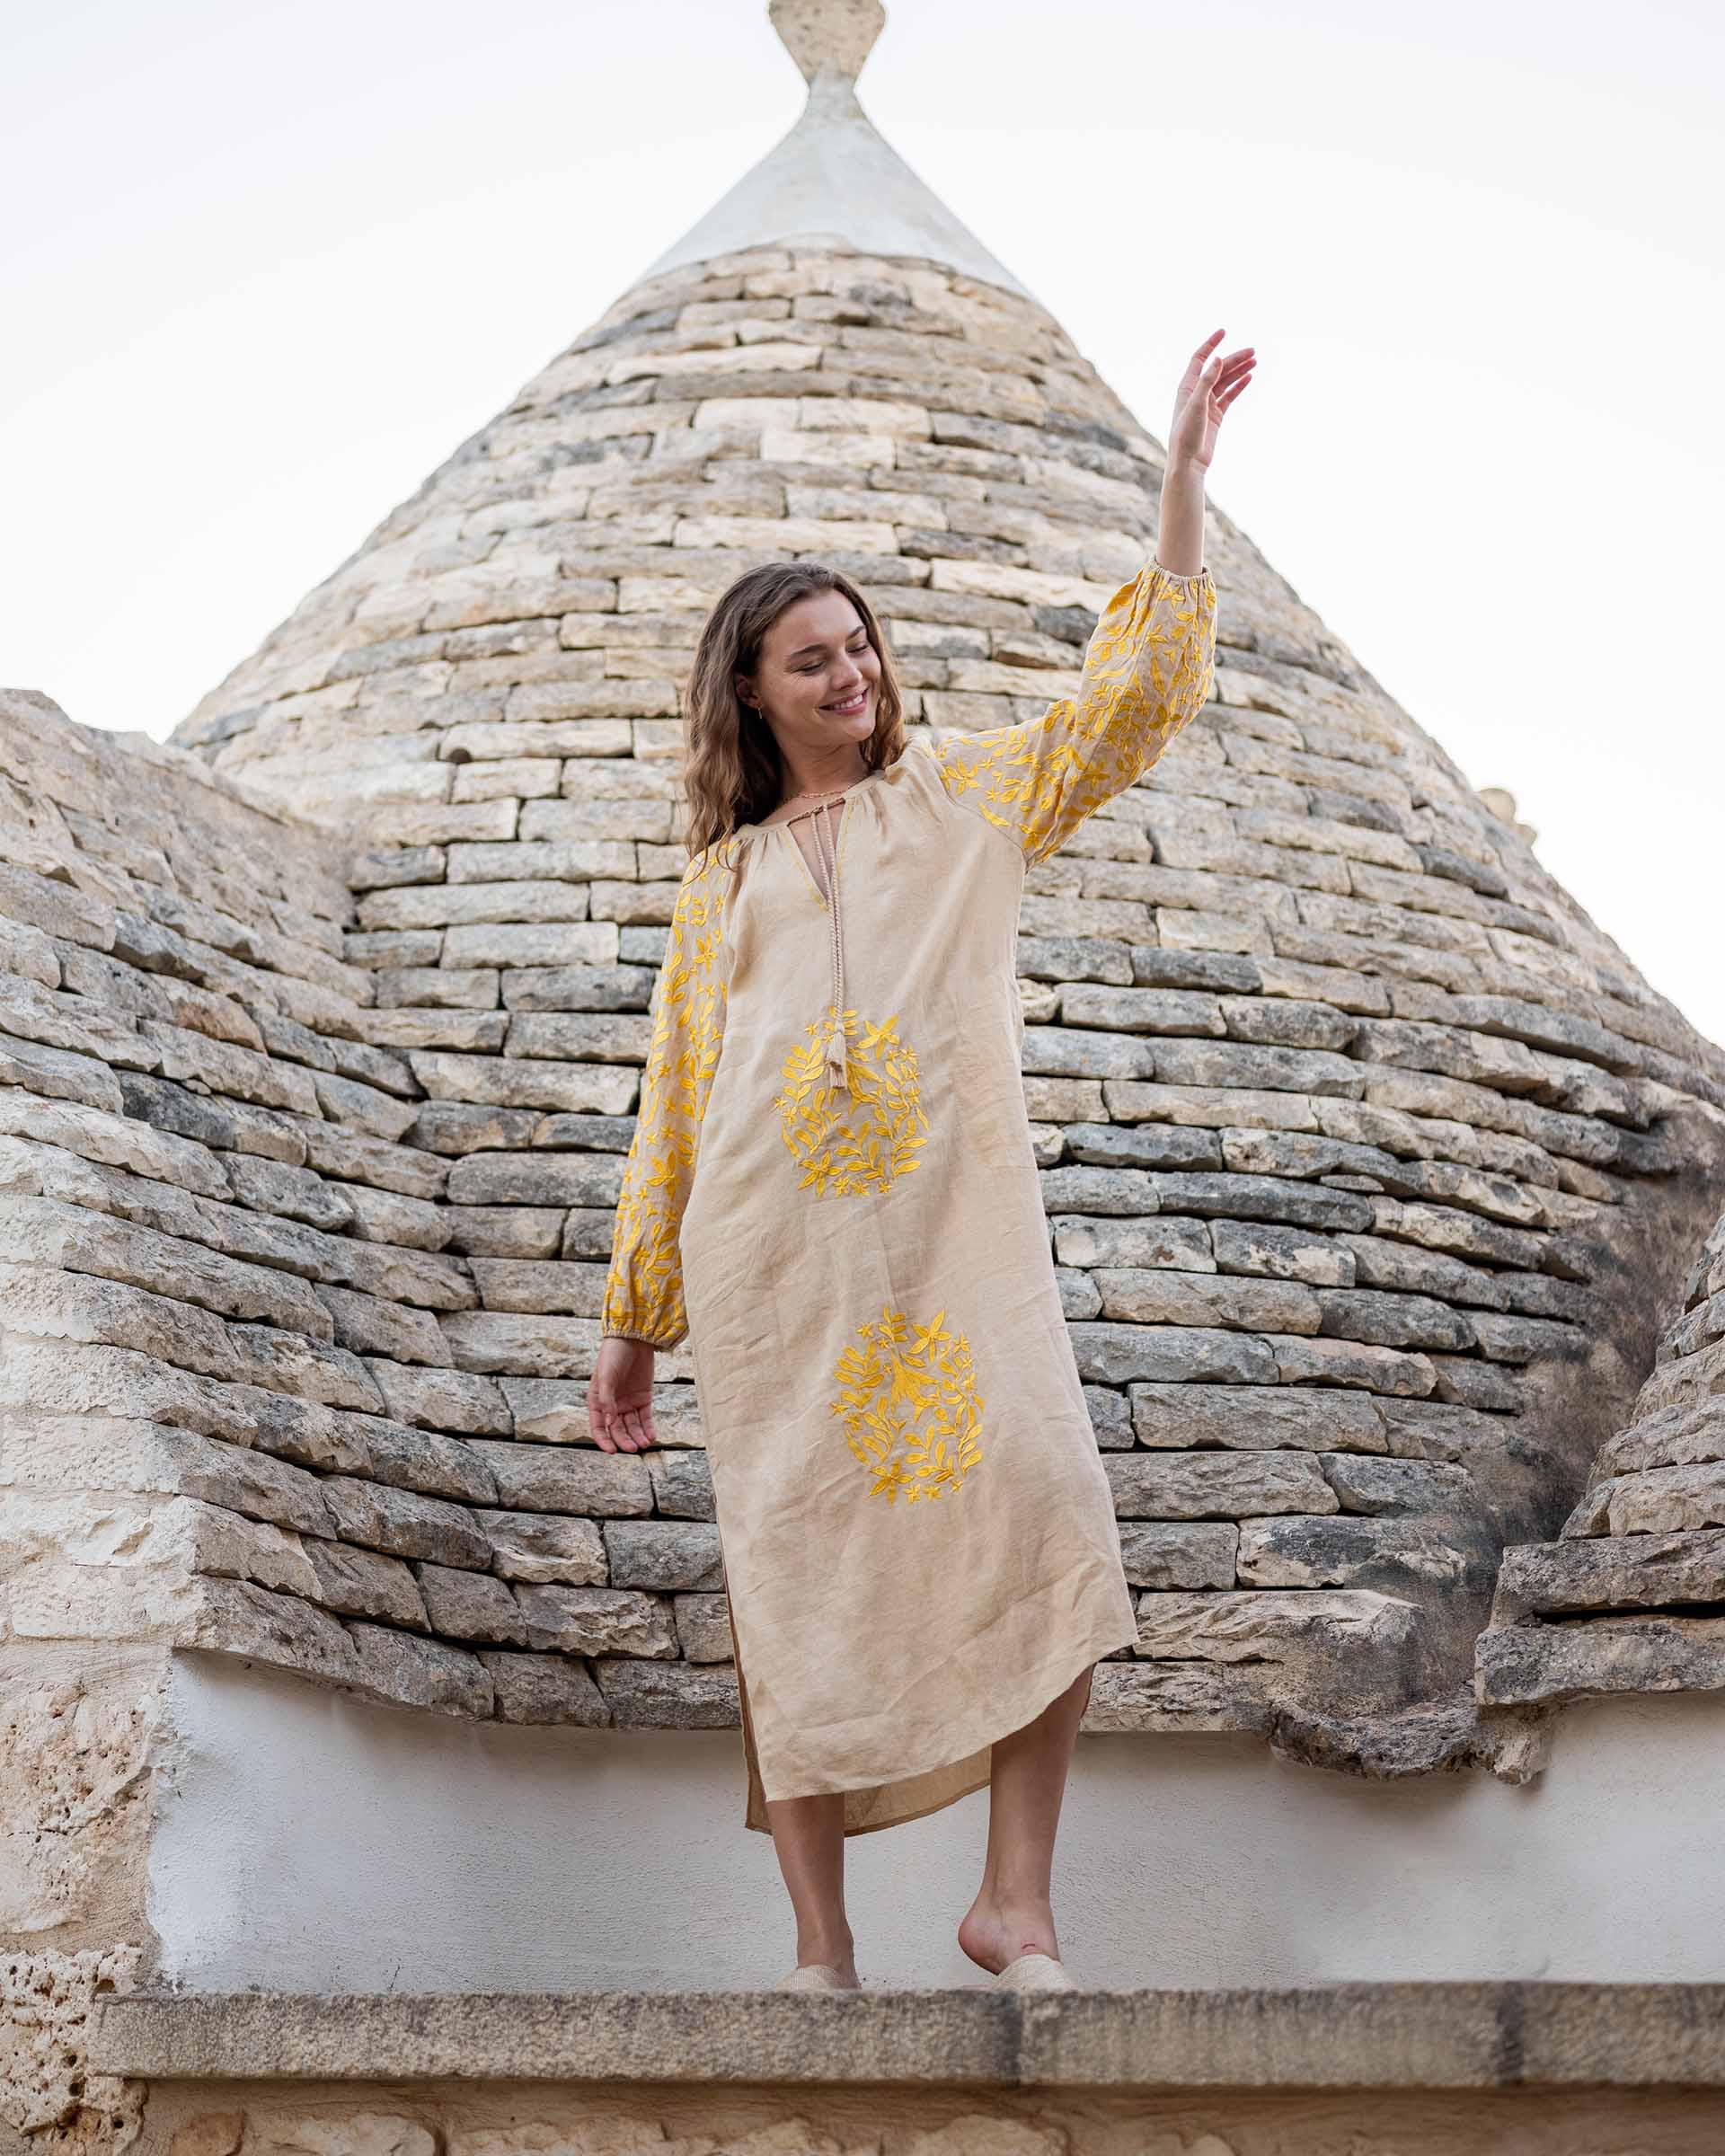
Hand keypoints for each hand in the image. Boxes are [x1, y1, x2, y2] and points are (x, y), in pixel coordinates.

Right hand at [587, 1336, 658, 1452]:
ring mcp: (628, 1402)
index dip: (604, 1440)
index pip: (599, 1427)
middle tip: (633, 1449)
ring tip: (644, 1444)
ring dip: (638, 1437)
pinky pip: (645, 1418)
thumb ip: (607, 1400)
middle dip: (624, 1440)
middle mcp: (612, 1405)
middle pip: (618, 1429)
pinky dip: (648, 1428)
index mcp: (597, 1401)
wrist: (634, 1338)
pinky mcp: (644, 1398)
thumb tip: (609, 1423)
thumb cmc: (613, 1355)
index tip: (611, 1451)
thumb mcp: (606, 1377)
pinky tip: (651, 1436)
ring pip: (633, 1427)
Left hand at [1168, 329, 1254, 472]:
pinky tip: (1249, 377)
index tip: (1224, 331)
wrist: (1189, 462)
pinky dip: (1239, 386)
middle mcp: (1196, 393)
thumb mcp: (1197, 405)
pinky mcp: (1215, 416)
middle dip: (1234, 359)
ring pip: (1225, 382)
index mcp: (1187, 387)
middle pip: (1217, 369)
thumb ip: (1207, 381)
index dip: (1211, 344)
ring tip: (1255, 361)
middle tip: (1253, 351)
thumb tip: (1218, 358)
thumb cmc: (1187, 434)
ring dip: (1239, 371)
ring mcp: (1207, 404)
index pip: (1199, 359)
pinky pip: (1229, 396)